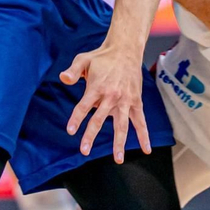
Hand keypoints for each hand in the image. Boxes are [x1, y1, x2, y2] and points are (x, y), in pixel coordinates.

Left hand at [62, 44, 150, 161]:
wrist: (126, 50)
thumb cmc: (102, 56)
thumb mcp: (84, 59)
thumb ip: (73, 70)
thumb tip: (63, 79)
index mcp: (97, 87)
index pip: (83, 107)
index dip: (76, 119)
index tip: (70, 131)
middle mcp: (112, 96)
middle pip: (99, 120)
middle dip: (91, 136)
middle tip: (84, 151)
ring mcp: (125, 101)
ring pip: (122, 125)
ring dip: (119, 143)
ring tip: (117, 159)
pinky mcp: (136, 102)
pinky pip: (141, 121)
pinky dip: (144, 135)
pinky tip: (146, 149)